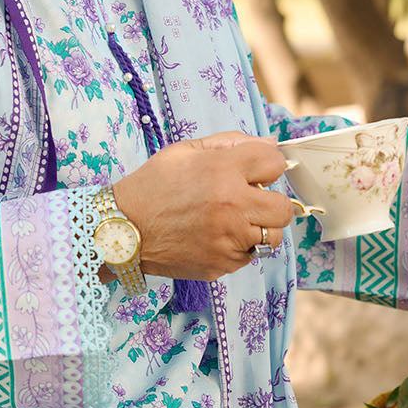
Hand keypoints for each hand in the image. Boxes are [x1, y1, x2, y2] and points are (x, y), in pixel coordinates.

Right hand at [112, 132, 294, 280]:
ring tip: (233, 222)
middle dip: (271, 202)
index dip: (268, 167)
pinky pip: (248, 256)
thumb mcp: (185, 151)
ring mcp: (227, 240)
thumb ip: (230, 143)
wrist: (123, 228)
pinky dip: (238, 247)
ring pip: (273, 237)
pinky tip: (214, 237)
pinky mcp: (221, 264)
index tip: (257, 173)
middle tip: (251, 201)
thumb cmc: (152, 186)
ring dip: (258, 228)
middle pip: (284, 208)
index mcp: (223, 171)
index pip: (276, 164)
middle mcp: (231, 207)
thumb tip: (270, 145)